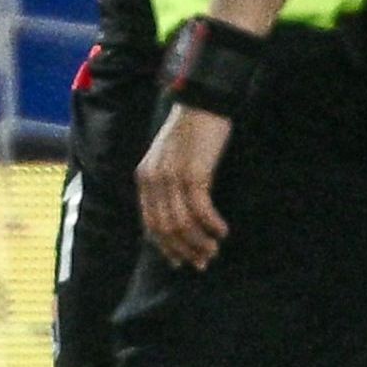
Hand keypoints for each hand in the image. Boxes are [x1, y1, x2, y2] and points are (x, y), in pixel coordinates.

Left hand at [135, 106, 228, 267]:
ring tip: (214, 250)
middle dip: (184, 250)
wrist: (202, 103)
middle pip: (164, 228)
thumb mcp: (169, 159)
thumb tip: (178, 217)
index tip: (179, 261)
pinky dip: (212, 225)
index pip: (149, 223)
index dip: (165, 246)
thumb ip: (166, 185)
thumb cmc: (190, 131)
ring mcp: (172, 177)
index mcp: (144, 178)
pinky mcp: (194, 173)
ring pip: (182, 224)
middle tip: (202, 263)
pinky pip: (200, 210)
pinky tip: (223, 231)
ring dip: (199, 242)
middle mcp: (153, 180)